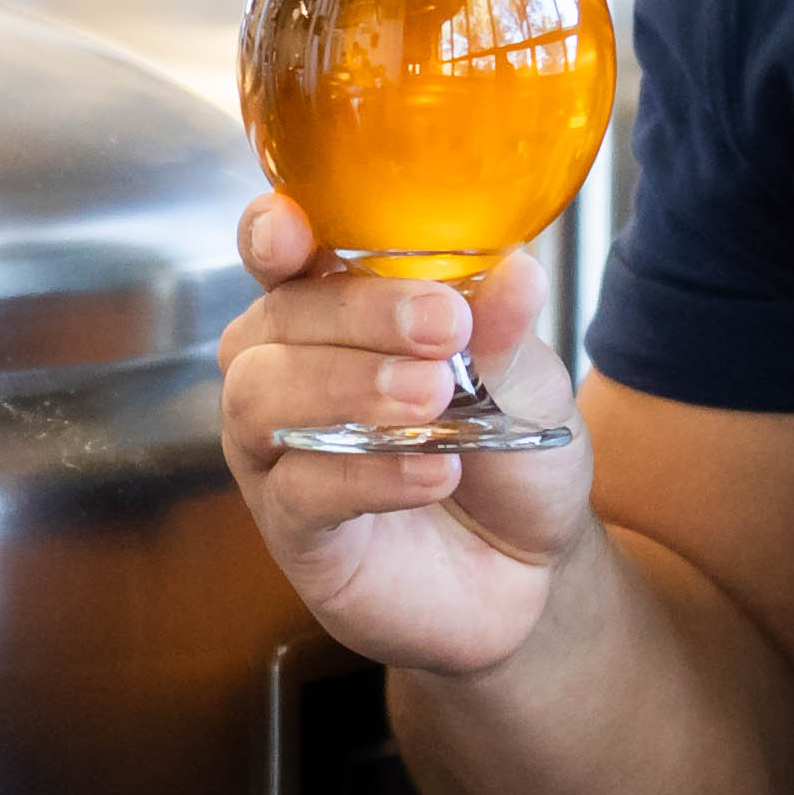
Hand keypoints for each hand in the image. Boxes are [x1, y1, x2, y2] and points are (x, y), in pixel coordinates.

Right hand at [216, 195, 593, 675]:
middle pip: (276, 320)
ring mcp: (278, 453)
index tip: (293, 226)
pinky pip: (299, 491)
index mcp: (332, 313)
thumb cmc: (510, 454)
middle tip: (444, 328)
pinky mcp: (292, 531)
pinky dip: (367, 475)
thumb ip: (504, 327)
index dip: (270, 234)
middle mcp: (286, 372)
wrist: (533, 568)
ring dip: (348, 386)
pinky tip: (434, 471)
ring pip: (259, 398)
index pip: (277, 256)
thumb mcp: (525, 379)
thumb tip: (517, 269)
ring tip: (432, 400)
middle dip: (357, 314)